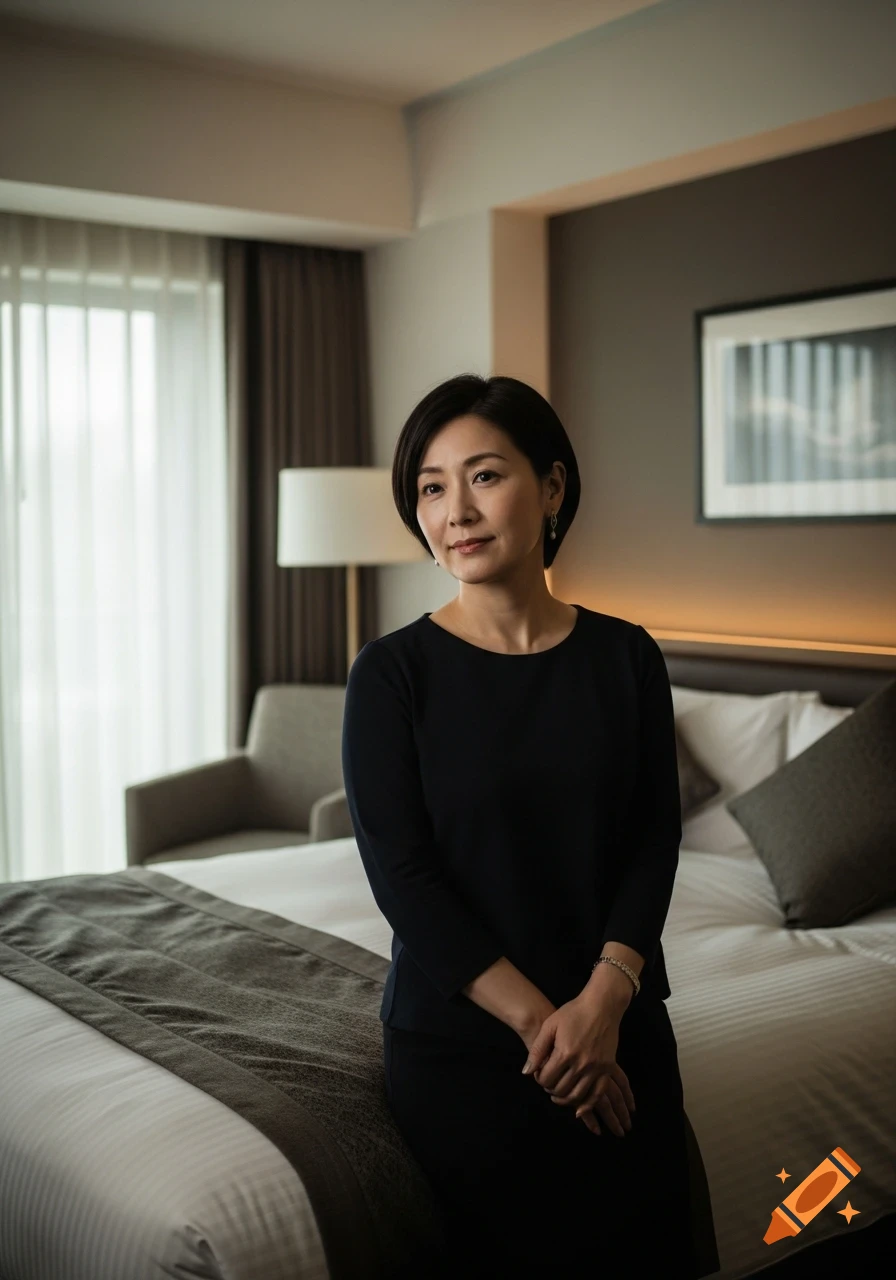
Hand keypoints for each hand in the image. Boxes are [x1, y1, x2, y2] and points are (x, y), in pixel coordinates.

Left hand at [520, 995, 634, 1137]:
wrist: (601, 1006)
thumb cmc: (573, 1013)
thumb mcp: (550, 1026)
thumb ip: (537, 1050)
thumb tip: (526, 1073)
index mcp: (565, 1053)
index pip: (546, 1078)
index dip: (539, 1079)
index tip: (540, 1073)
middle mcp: (581, 1064)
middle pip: (560, 1089)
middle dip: (550, 1089)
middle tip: (548, 1082)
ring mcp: (596, 1068)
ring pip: (577, 1096)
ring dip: (565, 1099)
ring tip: (558, 1094)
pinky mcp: (607, 1069)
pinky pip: (597, 1094)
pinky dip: (587, 1105)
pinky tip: (578, 1110)